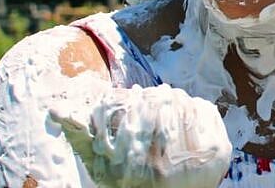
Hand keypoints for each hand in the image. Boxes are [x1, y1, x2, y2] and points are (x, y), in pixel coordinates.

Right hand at [50, 84, 231, 187]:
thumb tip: (55, 109)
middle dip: (154, 97)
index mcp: (137, 164)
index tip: (131, 95)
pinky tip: (188, 109)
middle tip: (150, 94)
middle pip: (162, 106)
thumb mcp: (103, 165)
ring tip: (167, 99)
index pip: (135, 114)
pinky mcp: (219, 153)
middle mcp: (168, 164)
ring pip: (185, 105)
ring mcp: (199, 159)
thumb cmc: (128, 180)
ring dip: (175, 98)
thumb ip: (82, 136)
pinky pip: (207, 113)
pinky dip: (196, 106)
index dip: (132, 100)